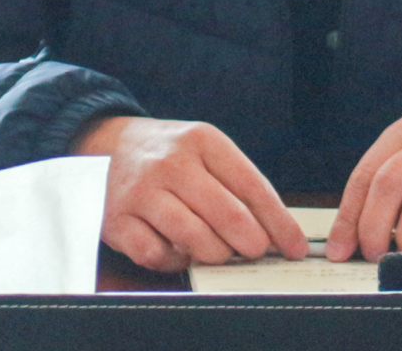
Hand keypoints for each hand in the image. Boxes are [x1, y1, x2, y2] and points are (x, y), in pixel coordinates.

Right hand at [71, 115, 308, 272]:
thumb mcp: (203, 149)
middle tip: (258, 252)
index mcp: (202, 140)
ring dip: (215, 253)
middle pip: (227, 214)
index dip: (278, 222)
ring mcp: (142, 192)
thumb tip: (273, 230)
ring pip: (194, 238)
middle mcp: (172, 163)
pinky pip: (157, 254)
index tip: (295, 246)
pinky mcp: (118, 221)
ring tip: (219, 251)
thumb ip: (235, 183)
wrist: (107, 145)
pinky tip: (178, 250)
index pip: (251, 186)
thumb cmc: (169, 154)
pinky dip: (174, 260)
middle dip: (252, 243)